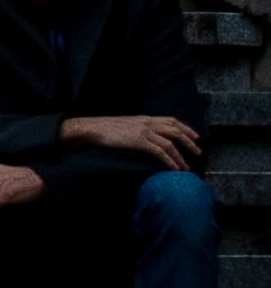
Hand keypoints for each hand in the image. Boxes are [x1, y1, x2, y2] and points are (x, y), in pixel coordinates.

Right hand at [64, 111, 204, 169]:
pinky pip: (161, 152)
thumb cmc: (102, 129)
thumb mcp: (124, 125)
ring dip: (181, 157)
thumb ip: (136, 129)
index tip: (195, 136)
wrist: (90, 129)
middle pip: (176, 131)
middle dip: (190, 142)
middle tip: (198, 152)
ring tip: (186, 168)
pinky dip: (170, 161)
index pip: (171, 120)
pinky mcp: (140, 141)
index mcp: (144, 118)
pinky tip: (174, 169)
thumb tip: (144, 137)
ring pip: (171, 144)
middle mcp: (147, 123)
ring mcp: (144, 132)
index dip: (186, 128)